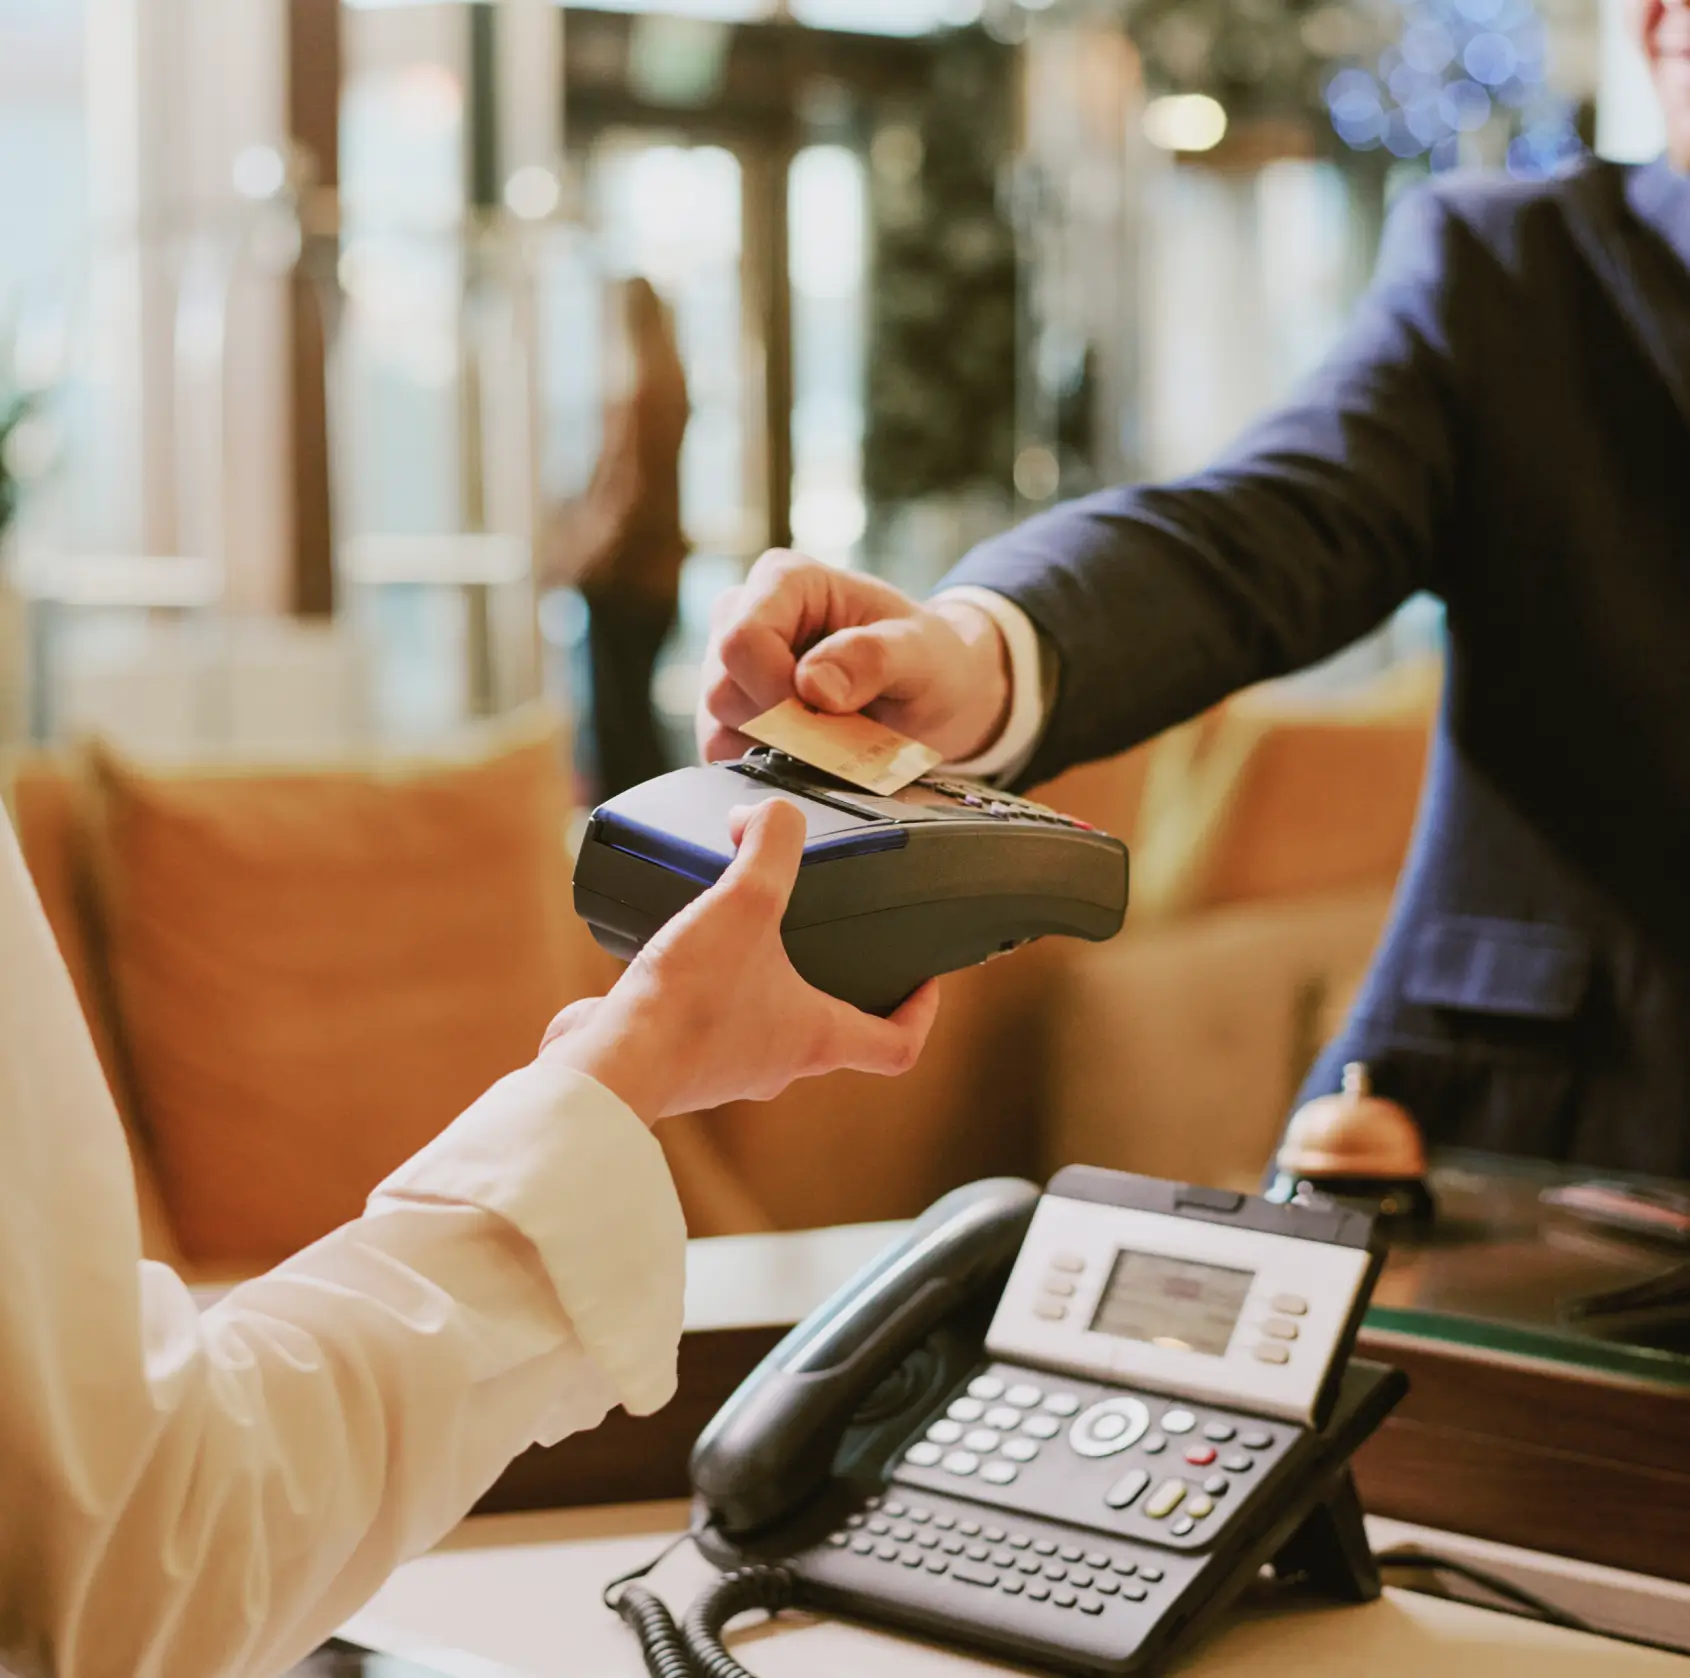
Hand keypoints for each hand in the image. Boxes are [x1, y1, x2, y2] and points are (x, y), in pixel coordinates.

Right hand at [538, 799, 939, 1122]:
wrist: (608, 1065)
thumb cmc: (686, 1005)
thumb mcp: (744, 902)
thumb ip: (771, 846)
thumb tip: (766, 814)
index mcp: (816, 1037)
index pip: (896, 1046)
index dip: (920, 1013)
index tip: (922, 982)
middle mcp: (778, 1061)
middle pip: (831, 1030)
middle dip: (834, 981)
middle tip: (828, 935)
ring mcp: (728, 1066)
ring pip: (766, 1024)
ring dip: (765, 981)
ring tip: (747, 931)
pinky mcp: (682, 1059)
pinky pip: (707, 1021)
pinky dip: (707, 988)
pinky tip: (682, 953)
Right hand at [697, 550, 1011, 764]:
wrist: (930, 693)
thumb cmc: (926, 658)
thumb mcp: (921, 653)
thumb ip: (872, 658)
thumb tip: (812, 685)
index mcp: (785, 580)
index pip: (742, 640)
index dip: (776, 691)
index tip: (828, 718)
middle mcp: (743, 614)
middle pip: (724, 687)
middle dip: (783, 726)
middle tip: (844, 733)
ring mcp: (728, 665)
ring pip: (717, 725)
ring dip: (778, 749)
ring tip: (835, 739)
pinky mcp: (727, 711)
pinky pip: (722, 752)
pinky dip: (768, 766)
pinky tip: (812, 755)